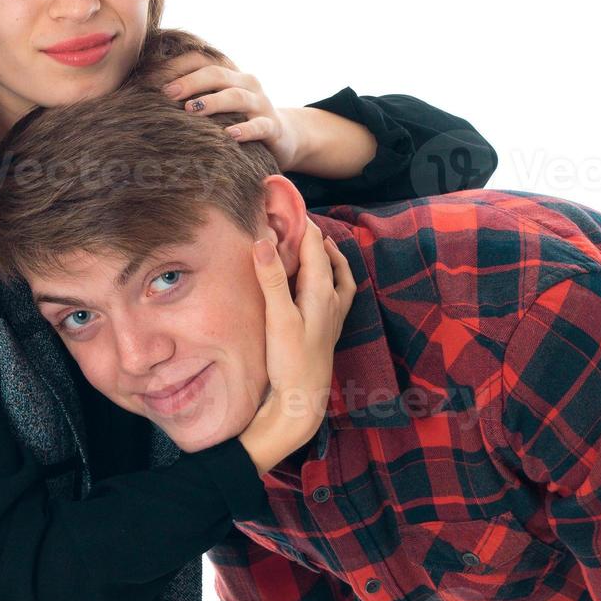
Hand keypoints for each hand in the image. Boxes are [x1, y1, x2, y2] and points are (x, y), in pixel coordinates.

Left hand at [159, 51, 304, 171]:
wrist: (284, 136)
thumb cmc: (237, 119)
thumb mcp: (217, 103)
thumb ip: (192, 95)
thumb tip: (145, 95)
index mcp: (229, 73)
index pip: (200, 60)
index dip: (176, 66)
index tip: (151, 81)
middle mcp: (246, 83)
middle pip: (217, 74)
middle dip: (190, 82)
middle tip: (167, 94)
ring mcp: (261, 104)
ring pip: (237, 96)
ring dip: (213, 102)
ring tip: (192, 110)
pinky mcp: (273, 127)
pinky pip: (260, 126)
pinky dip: (245, 129)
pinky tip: (229, 135)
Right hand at [237, 217, 356, 474]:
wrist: (303, 401)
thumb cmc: (291, 361)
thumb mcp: (278, 318)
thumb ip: (272, 278)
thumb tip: (263, 240)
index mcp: (321, 291)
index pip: (313, 244)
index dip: (300, 220)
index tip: (285, 199)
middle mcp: (331, 298)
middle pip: (324, 255)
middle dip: (309, 233)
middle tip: (291, 215)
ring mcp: (332, 314)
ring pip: (334, 272)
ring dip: (323, 253)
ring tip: (313, 240)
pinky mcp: (327, 328)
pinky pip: (336, 292)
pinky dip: (331, 277)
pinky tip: (323, 282)